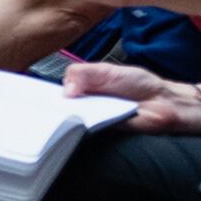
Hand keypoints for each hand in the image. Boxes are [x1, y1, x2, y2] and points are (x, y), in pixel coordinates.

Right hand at [61, 60, 192, 132]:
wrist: (162, 102)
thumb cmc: (140, 84)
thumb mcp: (108, 70)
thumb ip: (83, 73)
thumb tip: (65, 91)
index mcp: (85, 84)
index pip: (61, 87)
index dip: (50, 91)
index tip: (38, 94)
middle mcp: (86, 101)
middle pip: (61, 103)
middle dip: (54, 104)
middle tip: (49, 104)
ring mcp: (92, 115)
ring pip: (69, 116)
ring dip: (65, 114)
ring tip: (62, 111)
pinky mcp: (100, 129)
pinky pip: (85, 127)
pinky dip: (80, 124)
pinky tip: (75, 120)